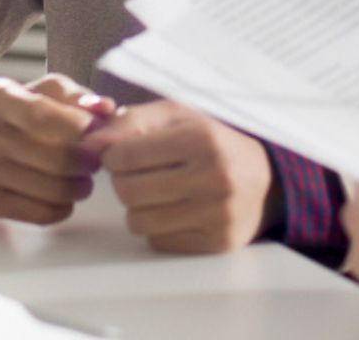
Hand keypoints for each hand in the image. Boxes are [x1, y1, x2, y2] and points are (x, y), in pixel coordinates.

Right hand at [0, 74, 115, 224]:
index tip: (98, 131)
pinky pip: (42, 213)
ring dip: (80, 186)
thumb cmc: (23, 111)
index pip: (38, 114)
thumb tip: (105, 109)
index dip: (75, 126)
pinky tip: (63, 192)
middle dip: (87, 161)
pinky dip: (64, 206)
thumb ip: (77, 97)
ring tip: (83, 176)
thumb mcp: (47, 91)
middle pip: (53, 158)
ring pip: (52, 190)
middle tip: (97, 159)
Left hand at [85, 99, 275, 253]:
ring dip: (139, 207)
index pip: (124, 155)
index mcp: (201, 138)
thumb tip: (91, 143)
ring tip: (159, 191)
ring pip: (138, 221)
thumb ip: (131, 121)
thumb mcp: (177, 116)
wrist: (267, 179)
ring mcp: (218, 213)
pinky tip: (177, 210)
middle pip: (127, 191)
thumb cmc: (212, 141)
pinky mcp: (218, 242)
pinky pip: (159, 241)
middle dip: (125, 181)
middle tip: (141, 173)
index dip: (113, 154)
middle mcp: (214, 176)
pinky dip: (159, 227)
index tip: (123, 153)